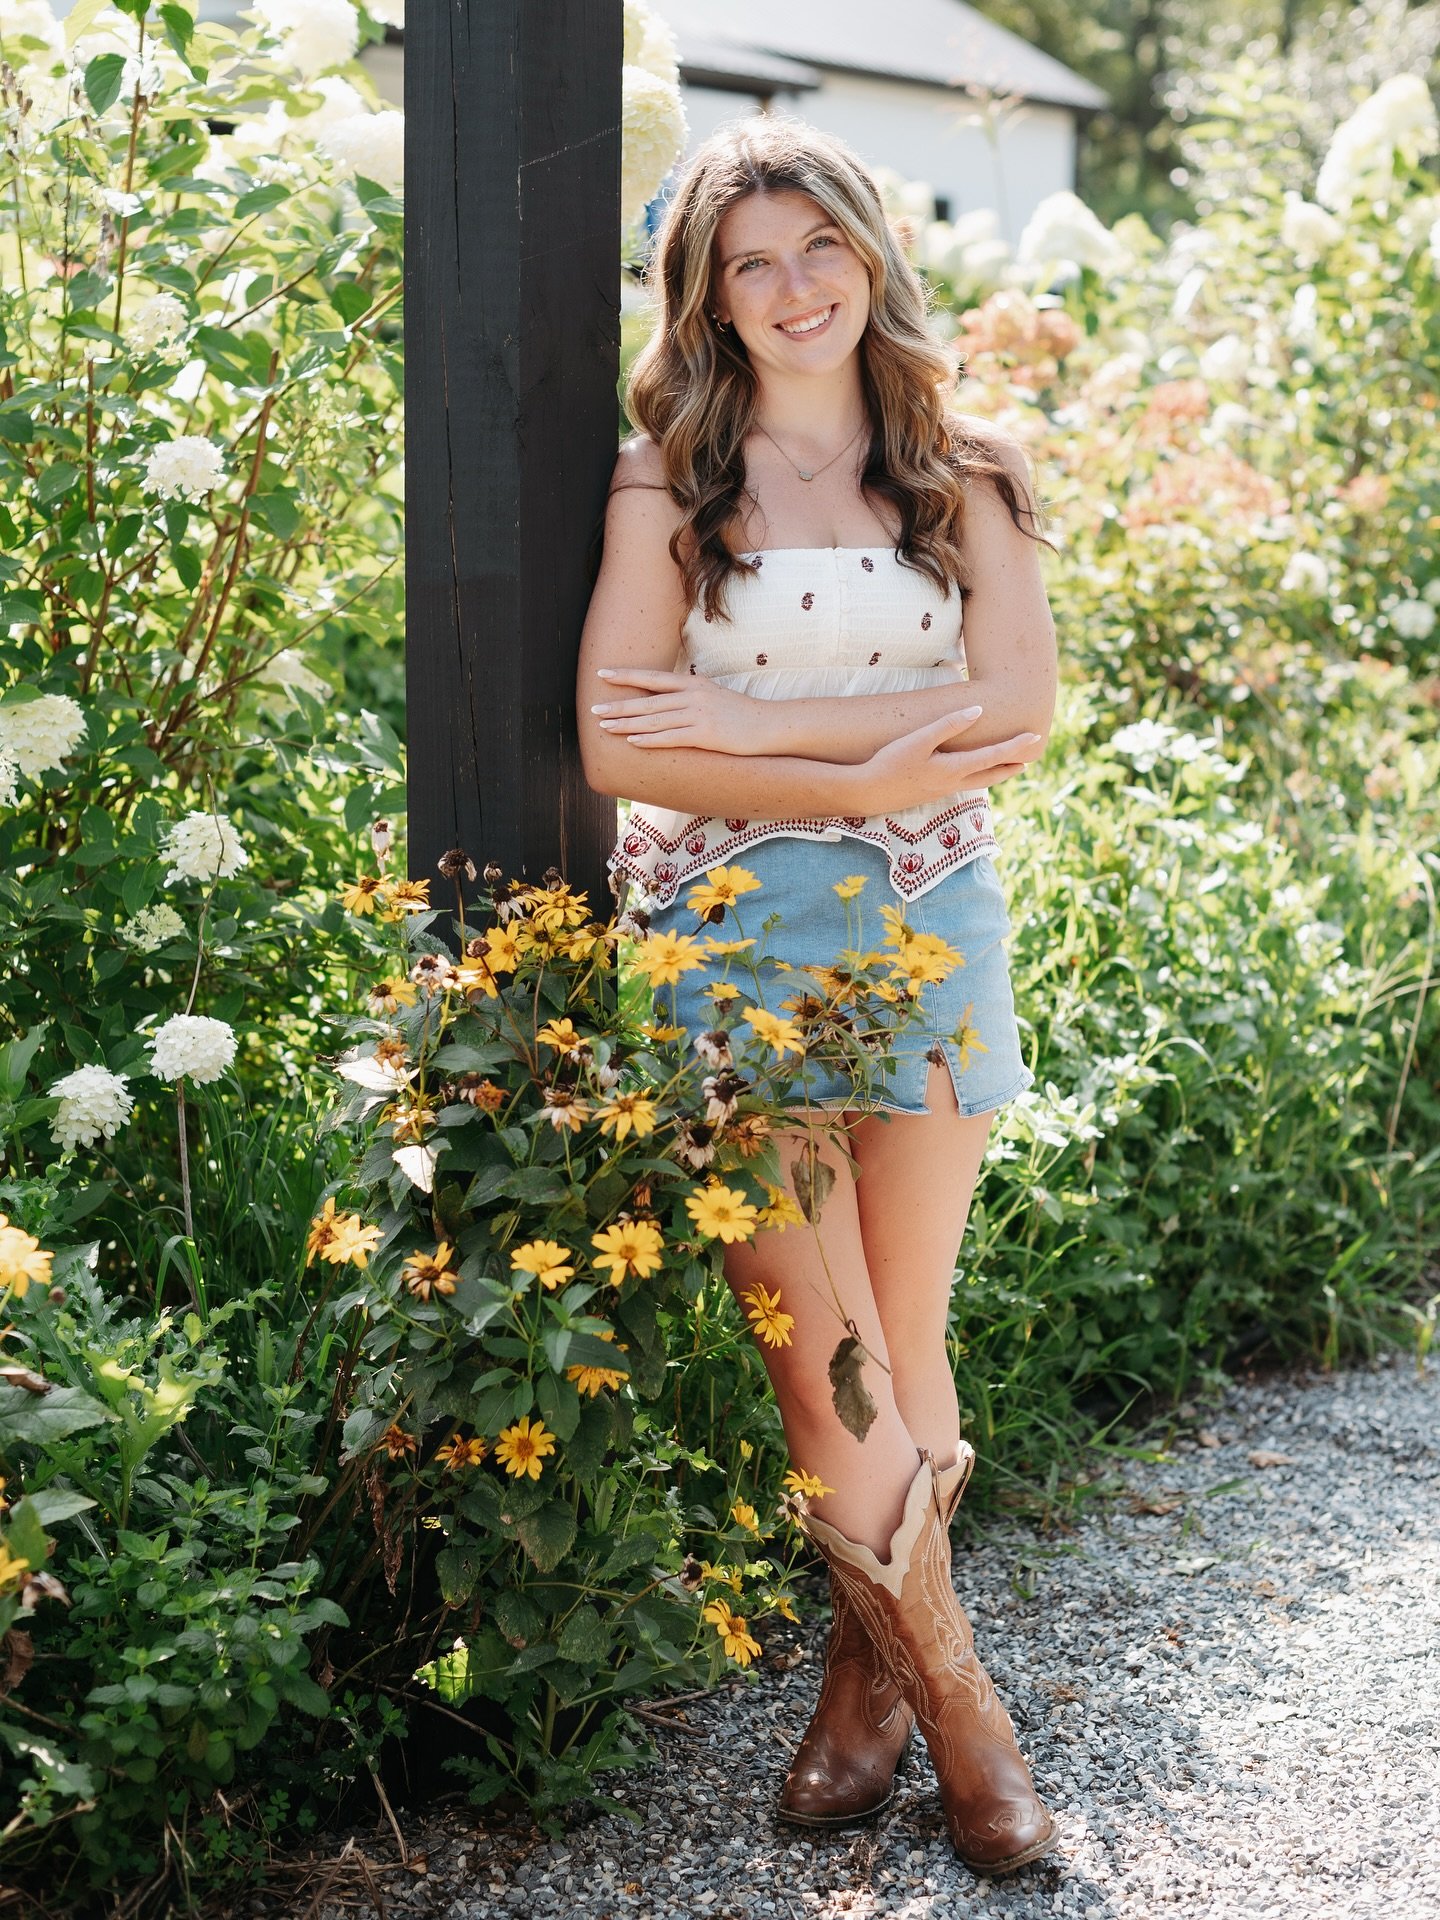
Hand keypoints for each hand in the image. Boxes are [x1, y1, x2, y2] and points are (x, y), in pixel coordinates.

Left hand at [591, 668, 767, 753]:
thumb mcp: (713, 695)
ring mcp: (699, 715)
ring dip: (627, 724)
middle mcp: (693, 696)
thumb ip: (688, 695)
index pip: (652, 677)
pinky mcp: (705, 735)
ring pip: (655, 719)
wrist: (768, 725)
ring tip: (605, 728)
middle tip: (594, 709)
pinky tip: (633, 742)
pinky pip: (671, 738)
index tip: (602, 674)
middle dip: (619, 705)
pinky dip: (650, 740)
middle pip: (648, 700)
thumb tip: (665, 699)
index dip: (626, 676)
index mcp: (693, 683)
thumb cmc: (739, 714)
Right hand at [851, 709, 1041, 813]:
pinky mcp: (930, 793)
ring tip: (1007, 767)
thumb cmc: (890, 763)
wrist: (867, 793)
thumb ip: (949, 725)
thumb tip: (978, 711)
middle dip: (1010, 765)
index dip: (1014, 746)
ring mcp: (941, 791)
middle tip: (1029, 758)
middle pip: (991, 775)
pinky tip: (972, 774)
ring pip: (978, 783)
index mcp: (953, 769)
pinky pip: (964, 785)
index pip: (992, 756)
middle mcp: (953, 784)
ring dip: (995, 774)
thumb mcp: (919, 740)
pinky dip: (977, 778)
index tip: (1034, 738)